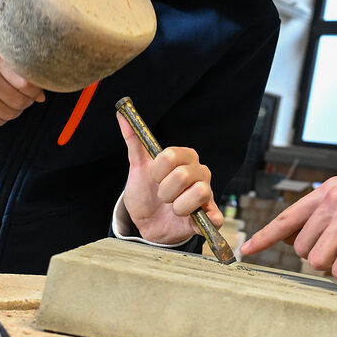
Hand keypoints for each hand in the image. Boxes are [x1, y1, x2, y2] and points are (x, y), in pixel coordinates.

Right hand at [0, 43, 44, 125]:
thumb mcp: (3, 59)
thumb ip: (23, 72)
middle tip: (25, 98)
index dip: (35, 90)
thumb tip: (41, 96)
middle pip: (18, 100)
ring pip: (8, 113)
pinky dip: (2, 119)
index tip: (35, 90)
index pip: (25, 83)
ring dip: (15, 112)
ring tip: (12, 103)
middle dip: (26, 102)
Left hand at [117, 111, 222, 244]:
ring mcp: (207, 194)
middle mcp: (200, 172)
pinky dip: (205, 220)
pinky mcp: (209, 216)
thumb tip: (121, 114)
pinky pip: (215, 216)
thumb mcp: (138, 167)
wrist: (146, 222)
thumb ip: (134, 140)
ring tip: (173, 209)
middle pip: (183, 175)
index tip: (153, 178)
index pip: (171, 155)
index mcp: (185, 157)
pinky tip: (192, 220)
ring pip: (199, 193)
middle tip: (162, 197)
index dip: (157, 171)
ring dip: (178, 206)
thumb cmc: (145, 192)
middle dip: (164, 191)